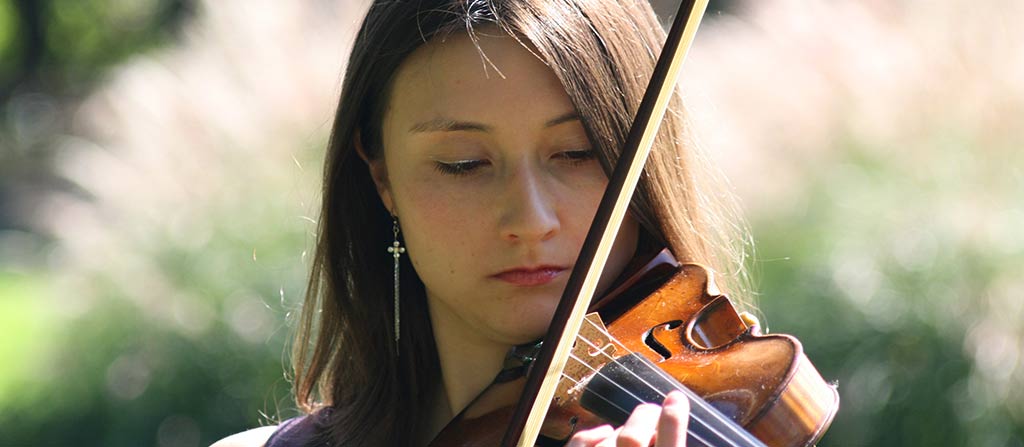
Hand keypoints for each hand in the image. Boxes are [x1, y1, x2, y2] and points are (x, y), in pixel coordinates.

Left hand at [566, 391, 689, 446]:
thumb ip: (668, 445)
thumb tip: (673, 433)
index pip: (669, 446)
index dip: (674, 419)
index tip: (675, 398)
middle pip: (632, 437)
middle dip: (643, 418)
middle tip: (652, 411)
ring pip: (607, 438)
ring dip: (621, 432)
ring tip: (631, 438)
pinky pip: (579, 443)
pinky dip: (591, 435)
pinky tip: (603, 433)